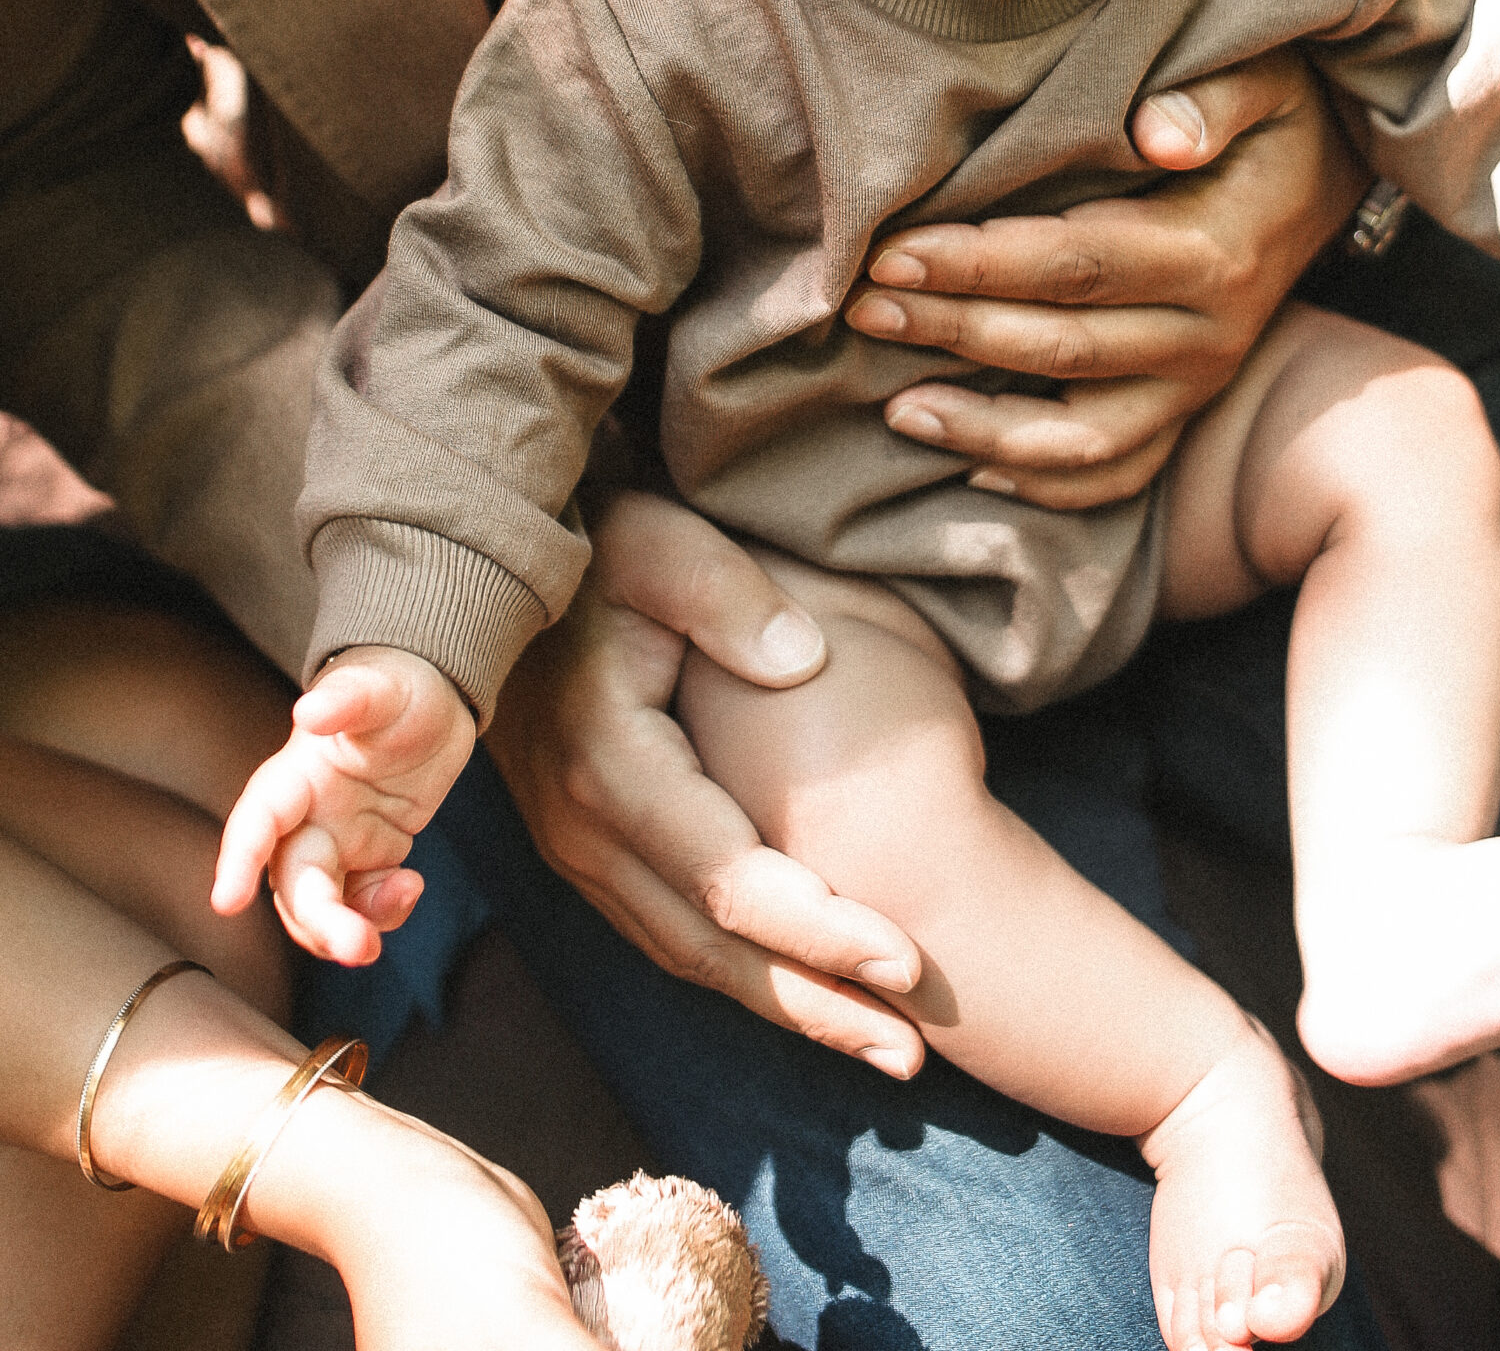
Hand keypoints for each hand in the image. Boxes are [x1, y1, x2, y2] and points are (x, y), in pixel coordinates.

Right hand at [213, 647, 474, 965]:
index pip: (258, 818)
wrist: (435, 699)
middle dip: (320, 921)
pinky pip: (362, 905)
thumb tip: (310, 710)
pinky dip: (380, 914)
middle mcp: (307, 816)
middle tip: (360, 948)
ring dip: (342, 934)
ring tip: (375, 943)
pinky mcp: (370, 858)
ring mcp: (337, 841)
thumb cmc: (397, 686)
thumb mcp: (380, 688)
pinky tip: (410, 888)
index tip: (226, 902)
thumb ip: (347, 698)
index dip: (239, 859)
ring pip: (321, 906)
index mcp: (295, 775)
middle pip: (294, 881)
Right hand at [485, 490, 926, 1075]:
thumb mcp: (660, 542)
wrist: (489, 572)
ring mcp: (576, 848)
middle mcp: (584, 830)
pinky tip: (804, 990)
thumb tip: (804, 663)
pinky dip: (740, 971)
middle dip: (816, 1005)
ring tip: (883, 1042)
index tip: (910, 959)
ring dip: (784, 1004)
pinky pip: (667, 931)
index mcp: (609, 763)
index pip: (728, 879)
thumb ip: (726, 595)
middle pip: (710, 948)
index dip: (819, 930)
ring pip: (686, 954)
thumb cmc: (598, 546)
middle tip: (914, 1054)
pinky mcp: (586, 849)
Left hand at [846, 50, 1364, 505]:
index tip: (893, 252)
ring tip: (897, 410)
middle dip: (952, 329)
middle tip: (862, 312)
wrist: (1337, 175)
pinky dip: (1046, 480)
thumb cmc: (1273, 116)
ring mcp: (1198, 383)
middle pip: (1061, 347)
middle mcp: (1206, 332)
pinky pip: (1120, 473)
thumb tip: (1158, 132)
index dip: (980, 262)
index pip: (1076, 264)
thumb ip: (1212, 101)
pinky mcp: (1190, 410)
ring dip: (985, 427)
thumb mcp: (1264, 82)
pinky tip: (972, 461)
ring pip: (1085, 434)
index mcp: (1210, 250)